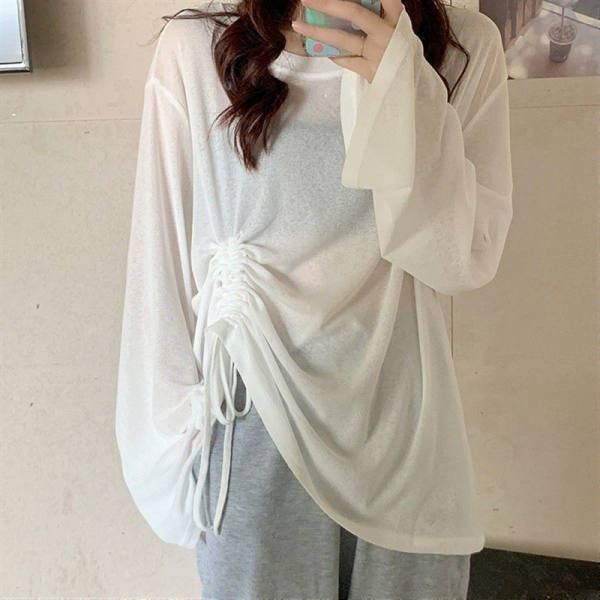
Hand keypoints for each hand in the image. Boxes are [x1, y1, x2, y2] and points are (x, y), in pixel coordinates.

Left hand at [290, 0, 404, 83]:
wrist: (414, 86)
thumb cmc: (402, 51)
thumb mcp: (397, 28)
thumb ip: (381, 15)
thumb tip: (343, 9)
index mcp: (396, 17)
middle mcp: (387, 33)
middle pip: (354, 13)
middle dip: (328, 4)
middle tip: (307, 0)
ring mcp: (378, 53)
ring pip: (343, 40)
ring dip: (317, 32)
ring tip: (298, 25)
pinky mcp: (370, 72)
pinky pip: (345, 60)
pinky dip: (332, 54)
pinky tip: (319, 48)